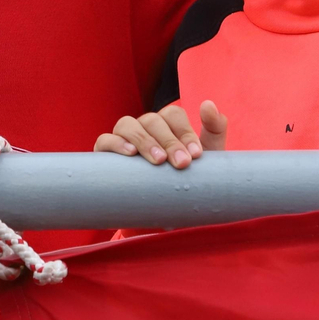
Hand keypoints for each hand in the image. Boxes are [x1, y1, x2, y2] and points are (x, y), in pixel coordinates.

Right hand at [95, 101, 227, 169]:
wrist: (164, 215)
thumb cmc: (186, 181)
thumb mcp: (207, 157)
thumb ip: (214, 128)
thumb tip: (207, 104)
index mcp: (167, 125)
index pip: (173, 115)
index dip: (185, 132)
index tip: (196, 155)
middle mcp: (144, 128)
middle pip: (153, 120)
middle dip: (169, 141)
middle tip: (182, 164)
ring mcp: (123, 138)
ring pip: (128, 125)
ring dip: (144, 140)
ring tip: (158, 161)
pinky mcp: (105, 154)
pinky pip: (104, 140)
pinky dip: (115, 143)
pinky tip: (130, 154)